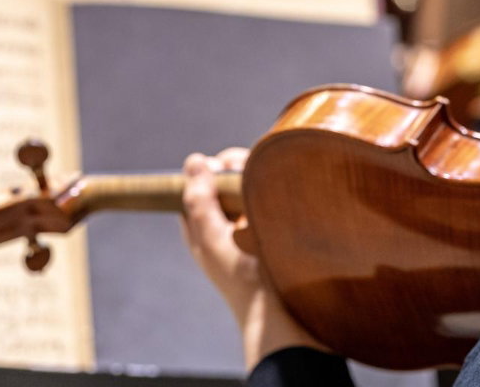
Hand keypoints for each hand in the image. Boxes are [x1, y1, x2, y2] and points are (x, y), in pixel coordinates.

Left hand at [181, 149, 325, 369]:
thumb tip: (195, 161)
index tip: (226, 167)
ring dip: (261, 177)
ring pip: (253, 186)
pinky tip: (284, 191)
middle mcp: (226, 226)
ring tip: (268, 184)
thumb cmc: (246, 284)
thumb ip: (199, 201)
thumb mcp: (213, 241)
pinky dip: (278, 189)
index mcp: (202, 228)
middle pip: (227, 180)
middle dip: (238, 168)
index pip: (199, 183)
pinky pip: (275, 198)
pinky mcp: (278, 230)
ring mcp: (254, 228)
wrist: (285, 318)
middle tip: (251, 174)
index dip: (210, 168)